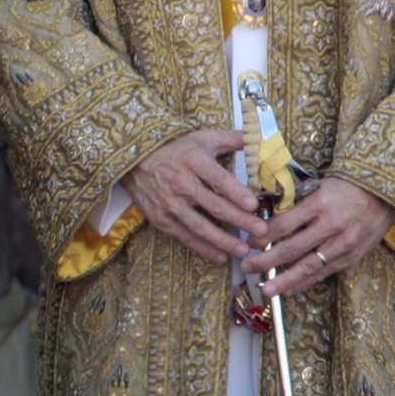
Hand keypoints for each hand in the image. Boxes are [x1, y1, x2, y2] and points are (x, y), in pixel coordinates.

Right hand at [120, 128, 257, 263]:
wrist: (134, 161)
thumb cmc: (175, 150)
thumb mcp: (201, 138)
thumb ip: (230, 140)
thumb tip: (257, 140)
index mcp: (193, 160)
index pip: (217, 179)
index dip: (236, 193)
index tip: (253, 205)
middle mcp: (181, 182)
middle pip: (214, 206)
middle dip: (239, 220)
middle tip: (261, 231)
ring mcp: (169, 203)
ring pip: (200, 226)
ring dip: (223, 240)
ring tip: (244, 249)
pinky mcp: (160, 218)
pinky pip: (184, 236)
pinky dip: (202, 248)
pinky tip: (220, 257)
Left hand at [246, 178, 393, 297]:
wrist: (383, 195)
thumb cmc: (343, 189)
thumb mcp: (317, 187)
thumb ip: (294, 203)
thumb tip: (265, 217)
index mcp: (319, 204)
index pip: (284, 223)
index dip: (263, 235)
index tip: (248, 242)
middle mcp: (331, 225)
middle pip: (292, 248)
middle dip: (266, 260)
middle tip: (246, 267)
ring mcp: (343, 244)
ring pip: (308, 266)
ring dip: (284, 279)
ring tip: (266, 290)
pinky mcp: (352, 257)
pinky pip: (324, 273)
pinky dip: (306, 283)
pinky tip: (290, 289)